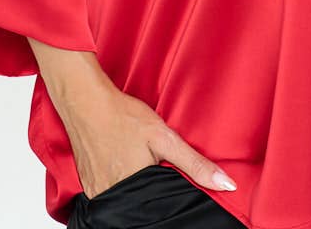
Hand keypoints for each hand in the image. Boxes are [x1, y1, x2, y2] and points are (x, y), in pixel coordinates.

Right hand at [66, 86, 236, 196]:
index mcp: (135, 191)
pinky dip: (117, 185)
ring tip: (134, 163)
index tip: (168, 182)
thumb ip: (195, 164)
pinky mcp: (87, 185)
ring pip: (124, 201)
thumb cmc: (123, 116)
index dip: (168, 198)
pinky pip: (107, 194)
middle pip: (142, 205)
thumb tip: (226, 184)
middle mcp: (112, 198)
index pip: (161, 210)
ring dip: (133, 188)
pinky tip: (120, 164)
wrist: (85, 101)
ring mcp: (96, 193)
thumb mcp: (164, 137)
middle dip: (152, 193)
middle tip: (151, 167)